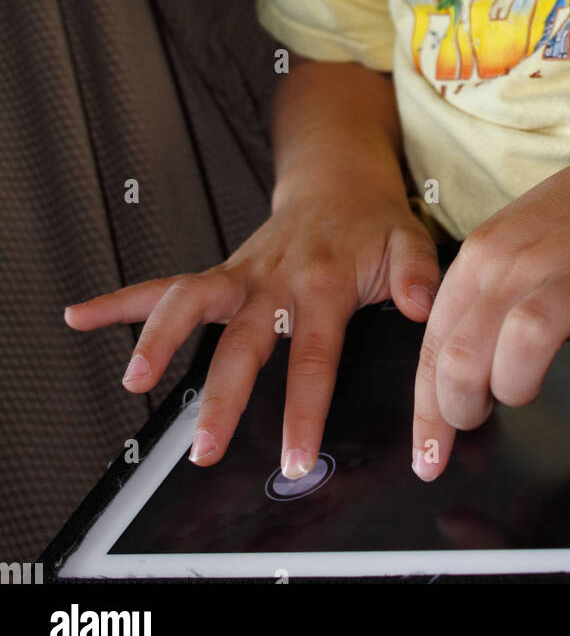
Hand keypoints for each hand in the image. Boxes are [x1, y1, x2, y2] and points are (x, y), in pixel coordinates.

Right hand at [65, 183, 439, 476]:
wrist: (337, 180)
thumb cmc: (371, 221)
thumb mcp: (407, 240)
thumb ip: (416, 274)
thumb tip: (422, 306)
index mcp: (323, 281)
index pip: (312, 355)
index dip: (303, 409)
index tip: (295, 455)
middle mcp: (274, 278)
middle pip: (240, 342)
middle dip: (221, 397)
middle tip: (205, 447)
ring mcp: (240, 275)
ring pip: (189, 303)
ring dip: (158, 339)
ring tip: (134, 381)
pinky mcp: (220, 274)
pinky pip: (164, 286)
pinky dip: (121, 301)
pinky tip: (82, 317)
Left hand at [411, 132, 569, 480]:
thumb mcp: (511, 249)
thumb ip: (480, 306)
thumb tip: (449, 380)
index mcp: (484, 257)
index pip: (436, 345)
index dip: (428, 412)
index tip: (429, 458)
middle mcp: (523, 263)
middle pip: (466, 354)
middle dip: (463, 408)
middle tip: (483, 415)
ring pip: (523, 342)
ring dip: (519, 384)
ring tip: (530, 386)